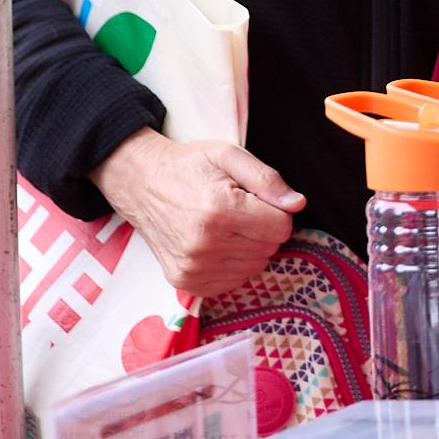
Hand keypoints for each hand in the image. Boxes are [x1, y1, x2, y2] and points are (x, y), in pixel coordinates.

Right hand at [92, 128, 302, 297]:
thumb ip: (267, 179)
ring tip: (225, 226)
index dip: (276, 211)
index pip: (281, 228)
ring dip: (248, 248)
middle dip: (262, 229)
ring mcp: (193, 268)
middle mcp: (205, 245)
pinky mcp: (185, 283)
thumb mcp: (229, 155)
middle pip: (269, 249)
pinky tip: (216, 244)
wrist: (141, 185)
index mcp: (219, 210)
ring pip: (254, 267)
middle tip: (238, 211)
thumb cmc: (189, 166)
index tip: (256, 200)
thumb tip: (297, 204)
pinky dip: (233, 264)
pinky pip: (233, 281)